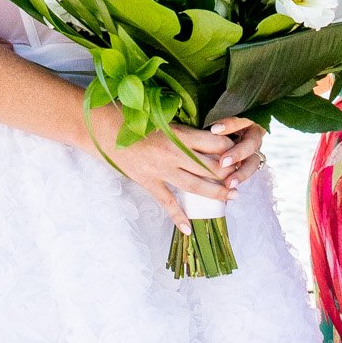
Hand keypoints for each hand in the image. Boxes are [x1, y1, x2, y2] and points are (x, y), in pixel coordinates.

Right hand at [89, 111, 259, 225]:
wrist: (99, 126)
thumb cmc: (129, 113)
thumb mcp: (159, 112)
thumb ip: (182, 123)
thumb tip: (204, 130)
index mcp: (178, 132)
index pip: (214, 144)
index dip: (230, 149)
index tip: (240, 151)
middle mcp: (172, 153)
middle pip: (209, 167)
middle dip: (229, 174)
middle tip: (242, 179)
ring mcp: (160, 170)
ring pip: (194, 186)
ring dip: (215, 194)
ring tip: (230, 198)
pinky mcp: (147, 182)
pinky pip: (166, 203)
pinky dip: (178, 217)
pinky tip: (189, 230)